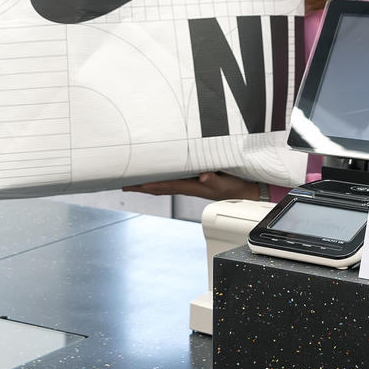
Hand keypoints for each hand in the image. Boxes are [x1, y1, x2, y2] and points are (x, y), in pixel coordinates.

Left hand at [123, 171, 263, 201]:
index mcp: (191, 186)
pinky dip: (159, 179)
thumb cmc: (235, 187)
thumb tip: (201, 177)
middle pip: (159, 186)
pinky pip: (171, 180)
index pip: (164, 184)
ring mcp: (189, 184)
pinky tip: (155, 176)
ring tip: (132, 182)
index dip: (148, 184)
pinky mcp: (194, 181)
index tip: (133, 183)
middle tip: (122, 184)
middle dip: (140, 186)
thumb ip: (214, 179)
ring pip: (163, 184)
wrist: (246, 193)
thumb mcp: (226, 182)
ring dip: (147, 184)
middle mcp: (187, 186)